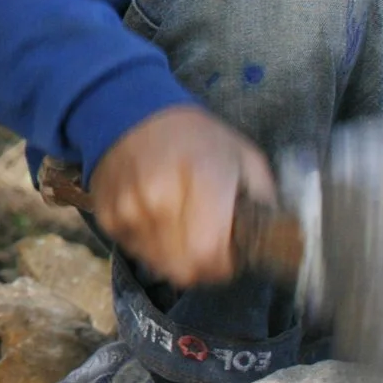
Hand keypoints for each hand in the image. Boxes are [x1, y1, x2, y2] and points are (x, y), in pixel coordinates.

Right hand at [89, 105, 278, 286]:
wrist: (133, 113)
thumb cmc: (197, 138)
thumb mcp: (244, 156)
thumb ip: (262, 200)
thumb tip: (275, 241)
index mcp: (202, 179)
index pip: (208, 253)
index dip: (223, 266)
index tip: (229, 256)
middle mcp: (160, 197)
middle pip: (183, 268)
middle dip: (202, 267)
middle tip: (209, 247)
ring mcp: (128, 208)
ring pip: (158, 265)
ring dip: (175, 257)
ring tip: (182, 228)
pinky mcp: (107, 216)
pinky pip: (135, 252)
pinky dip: (150, 245)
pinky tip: (157, 220)